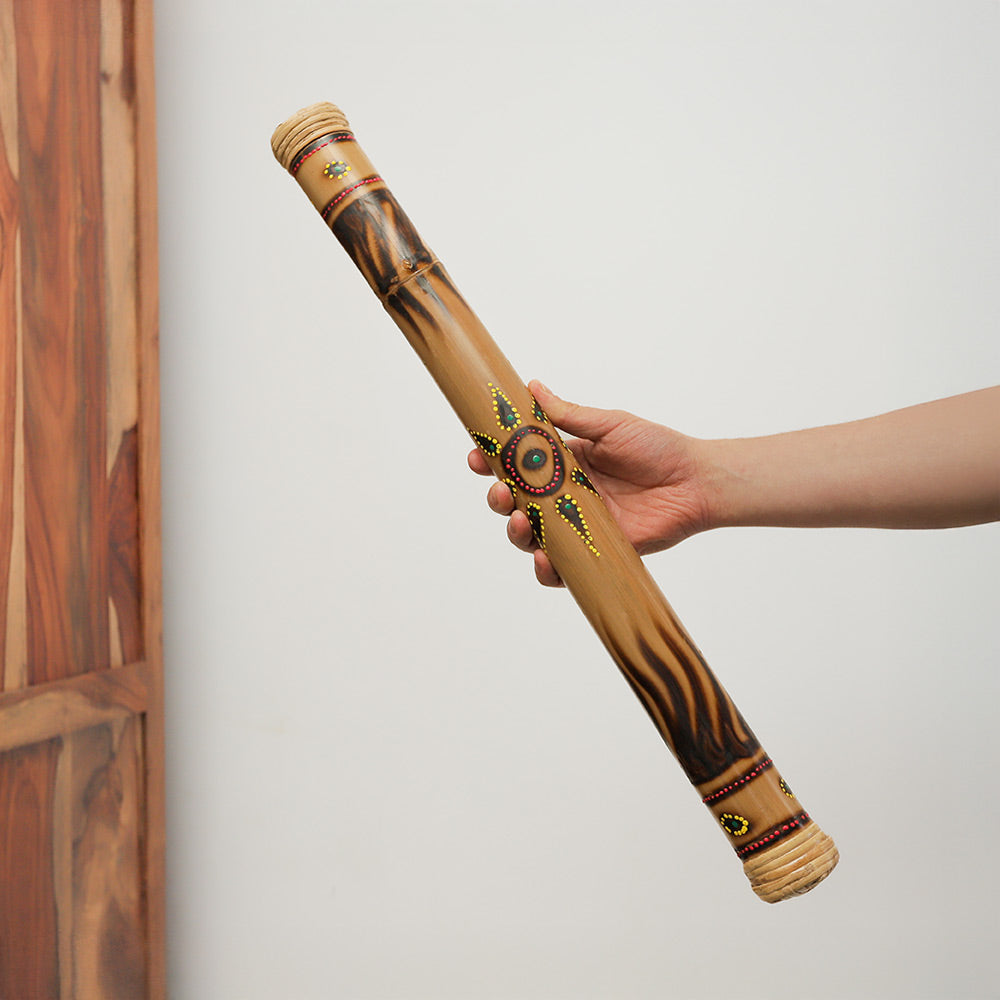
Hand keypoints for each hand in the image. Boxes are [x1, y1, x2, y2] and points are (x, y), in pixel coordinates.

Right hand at [467, 381, 712, 585]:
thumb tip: (532, 387)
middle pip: (514, 502)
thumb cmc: (657, 448)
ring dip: (515, 532)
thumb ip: (569, 415)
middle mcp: (563, 496)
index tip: (475, 455)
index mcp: (562, 463)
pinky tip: (544, 560)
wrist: (695, 482)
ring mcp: (576, 526)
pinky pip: (562, 568)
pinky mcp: (593, 552)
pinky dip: (547, 570)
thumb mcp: (610, 425)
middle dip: (497, 499)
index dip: (490, 461)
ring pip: (531, 536)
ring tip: (518, 522)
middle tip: (498, 492)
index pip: (516, 464)